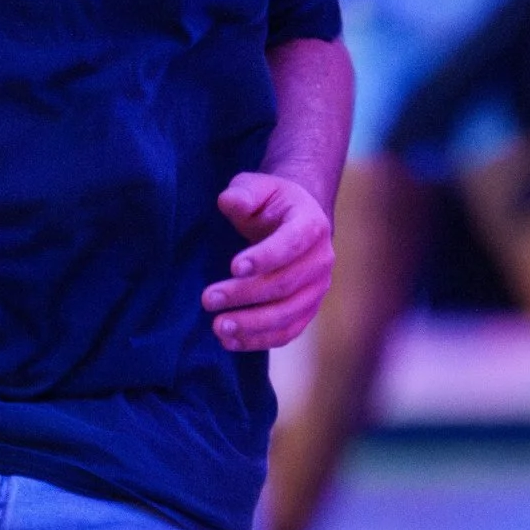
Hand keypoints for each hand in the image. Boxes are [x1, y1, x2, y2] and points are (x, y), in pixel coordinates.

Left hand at [205, 170, 332, 351]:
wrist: (293, 222)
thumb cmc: (270, 203)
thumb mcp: (256, 187)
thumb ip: (243, 192)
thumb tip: (230, 201)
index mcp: (312, 224)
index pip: (292, 243)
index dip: (265, 257)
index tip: (232, 266)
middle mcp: (321, 259)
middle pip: (284, 284)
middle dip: (245, 294)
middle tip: (208, 299)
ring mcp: (317, 289)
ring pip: (287, 314)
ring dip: (251, 325)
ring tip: (217, 326)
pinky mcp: (307, 310)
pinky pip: (287, 332)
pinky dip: (259, 340)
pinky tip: (230, 341)